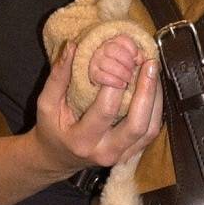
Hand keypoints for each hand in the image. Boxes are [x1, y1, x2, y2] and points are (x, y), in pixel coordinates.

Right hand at [31, 42, 161, 175]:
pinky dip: (156, 108)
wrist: (58, 158)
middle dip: (146, 92)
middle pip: (136, 125)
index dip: (116, 85)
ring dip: (155, 98)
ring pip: (149, 129)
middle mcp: (105, 152)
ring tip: (153, 71)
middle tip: (149, 63)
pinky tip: (153, 87)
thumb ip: (58, 76)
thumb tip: (71, 47)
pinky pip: (151, 132)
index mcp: (81, 140)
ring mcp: (121, 156)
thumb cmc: (52, 128)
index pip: (104, 111)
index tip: (122, 60)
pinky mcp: (132, 153)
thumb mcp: (46, 104)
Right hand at [88, 34, 143, 88]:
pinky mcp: (93, 74)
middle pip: (112, 49)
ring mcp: (97, 61)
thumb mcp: (135, 63)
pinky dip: (113, 81)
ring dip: (121, 72)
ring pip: (106, 62)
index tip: (139, 61)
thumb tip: (149, 61)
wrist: (110, 93)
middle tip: (132, 70)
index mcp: (116, 43)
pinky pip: (100, 75)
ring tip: (128, 79)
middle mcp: (104, 49)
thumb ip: (140, 59)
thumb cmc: (127, 73)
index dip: (132, 49)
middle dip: (126, 60)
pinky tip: (122, 85)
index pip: (122, 39)